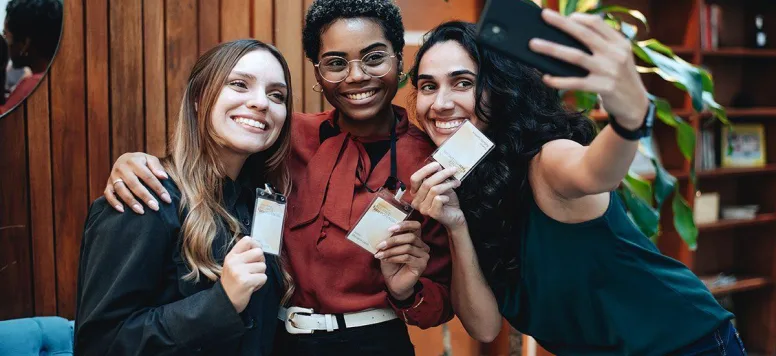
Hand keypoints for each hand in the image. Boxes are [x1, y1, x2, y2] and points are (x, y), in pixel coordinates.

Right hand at [104, 152, 169, 213]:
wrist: (124, 159)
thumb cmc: (141, 162)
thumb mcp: (150, 159)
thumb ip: (157, 167)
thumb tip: (164, 177)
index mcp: (134, 161)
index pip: (148, 176)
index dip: (158, 188)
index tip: (167, 199)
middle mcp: (122, 168)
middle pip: (134, 184)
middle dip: (146, 197)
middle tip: (156, 207)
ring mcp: (113, 176)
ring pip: (121, 190)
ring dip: (131, 202)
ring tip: (141, 211)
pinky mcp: (108, 184)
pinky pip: (108, 194)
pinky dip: (114, 202)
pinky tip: (122, 210)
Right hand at [221, 237, 267, 312]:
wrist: (225, 301)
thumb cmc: (232, 283)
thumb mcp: (233, 265)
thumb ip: (243, 255)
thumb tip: (259, 246)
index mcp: (231, 256)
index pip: (247, 240)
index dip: (256, 245)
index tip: (256, 254)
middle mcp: (234, 262)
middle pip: (259, 252)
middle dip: (260, 262)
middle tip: (253, 270)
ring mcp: (239, 271)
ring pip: (262, 266)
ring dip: (259, 274)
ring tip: (250, 279)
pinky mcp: (246, 281)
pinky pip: (263, 277)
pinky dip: (260, 283)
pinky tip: (251, 286)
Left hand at [376, 221, 429, 300]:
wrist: (394, 283)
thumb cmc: (391, 265)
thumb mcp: (388, 249)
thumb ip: (389, 240)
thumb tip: (383, 230)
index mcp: (416, 239)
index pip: (416, 226)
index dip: (405, 224)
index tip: (390, 228)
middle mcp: (422, 246)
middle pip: (411, 237)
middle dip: (393, 240)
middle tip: (380, 245)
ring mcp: (424, 255)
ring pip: (407, 247)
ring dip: (391, 250)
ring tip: (380, 254)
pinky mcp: (422, 265)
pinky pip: (407, 257)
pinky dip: (394, 257)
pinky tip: (386, 260)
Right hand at [410, 162, 465, 228]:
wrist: (455, 215)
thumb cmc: (447, 199)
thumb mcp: (441, 184)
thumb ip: (436, 176)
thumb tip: (437, 165)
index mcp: (415, 193)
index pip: (414, 178)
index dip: (425, 170)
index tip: (437, 165)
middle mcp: (416, 201)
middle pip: (426, 183)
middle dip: (442, 174)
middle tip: (453, 170)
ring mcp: (423, 208)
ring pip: (434, 190)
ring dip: (448, 184)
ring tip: (456, 183)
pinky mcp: (432, 214)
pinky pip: (438, 199)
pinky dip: (446, 196)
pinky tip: (448, 198)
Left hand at [529, 9, 649, 128]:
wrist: (636, 104)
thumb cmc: (621, 77)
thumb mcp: (620, 56)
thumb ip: (604, 44)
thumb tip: (575, 31)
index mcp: (620, 43)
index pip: (597, 23)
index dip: (578, 18)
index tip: (564, 17)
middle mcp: (615, 54)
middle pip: (584, 34)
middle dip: (562, 23)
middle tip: (544, 15)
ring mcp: (609, 71)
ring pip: (575, 56)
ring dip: (552, 49)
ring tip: (534, 44)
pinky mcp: (603, 87)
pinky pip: (576, 82)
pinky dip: (559, 80)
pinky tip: (546, 78)